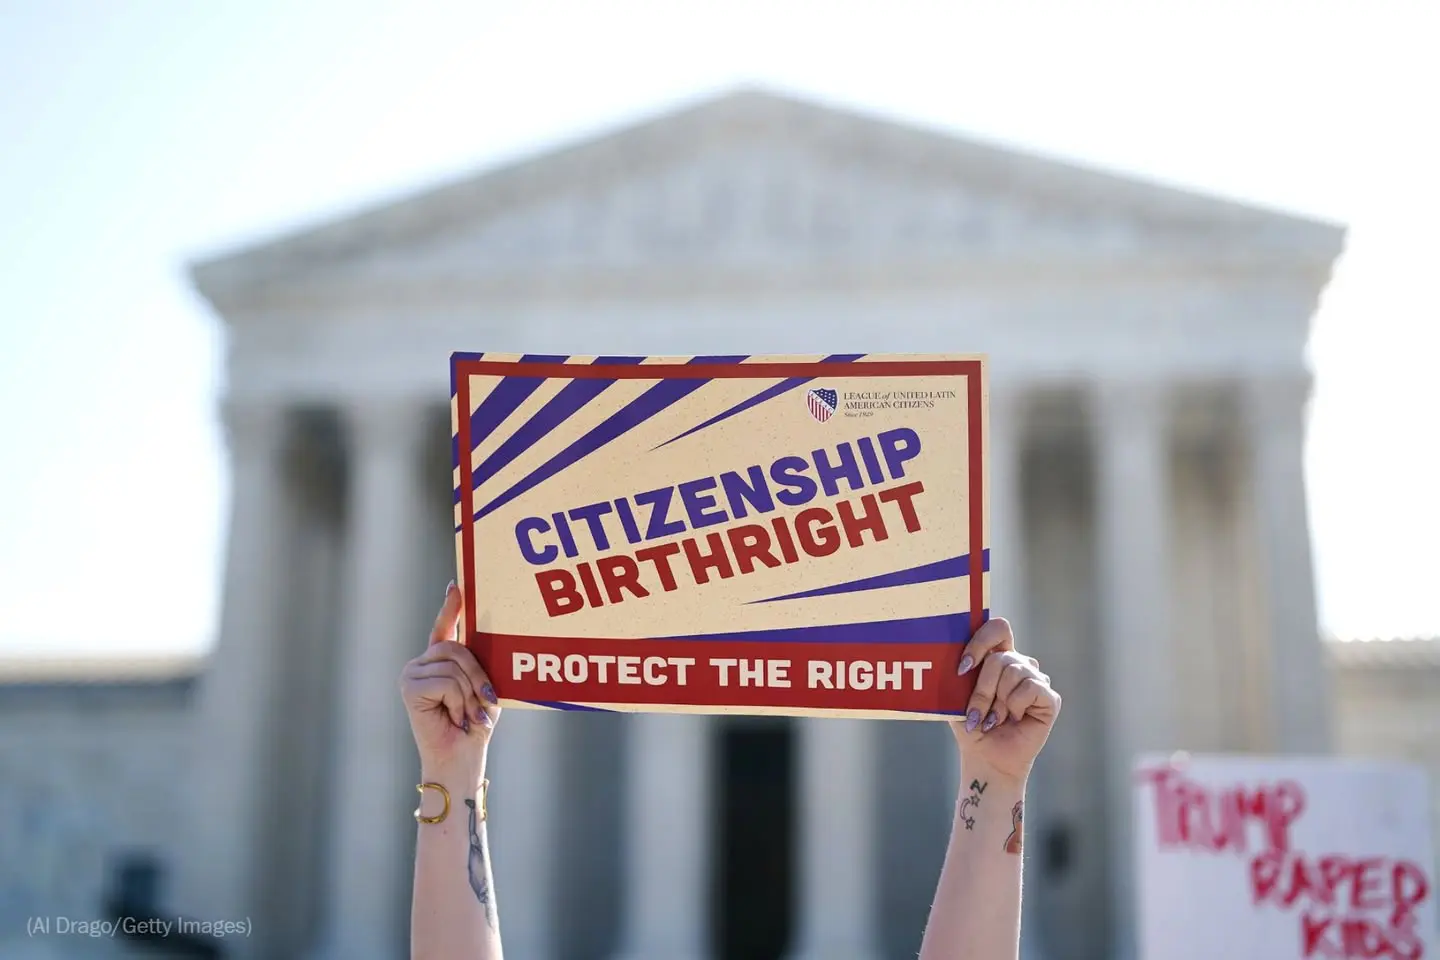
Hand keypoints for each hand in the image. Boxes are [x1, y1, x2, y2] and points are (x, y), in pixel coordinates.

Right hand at [399, 582, 499, 775]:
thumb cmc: (476, 724)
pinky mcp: (408, 687)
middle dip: (478, 675)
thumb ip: (478, 663)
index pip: (446, 628)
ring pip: (454, 666)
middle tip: (487, 701)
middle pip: (456, 648)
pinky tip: (456, 718)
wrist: (461, 758)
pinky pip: (447, 681)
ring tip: (469, 715)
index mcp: (441, 662)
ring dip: (471, 694)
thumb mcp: (484, 686)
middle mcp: (422, 663)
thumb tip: (485, 636)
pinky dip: (460, 701)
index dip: (451, 606)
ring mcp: (412, 673)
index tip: (456, 585)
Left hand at [949, 618, 1059, 783]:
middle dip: (982, 689)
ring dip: (997, 702)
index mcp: (998, 656)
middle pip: (1000, 657)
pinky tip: (1014, 719)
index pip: (998, 628)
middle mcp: (1020, 664)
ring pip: (1014, 671)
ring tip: (995, 719)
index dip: (980, 642)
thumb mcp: (957, 695)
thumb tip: (947, 652)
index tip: (962, 668)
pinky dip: (1015, 706)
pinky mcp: (1050, 697)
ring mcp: (1037, 679)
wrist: (986, 757)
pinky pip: (1030, 687)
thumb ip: (957, 671)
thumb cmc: (971, 724)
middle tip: (976, 713)